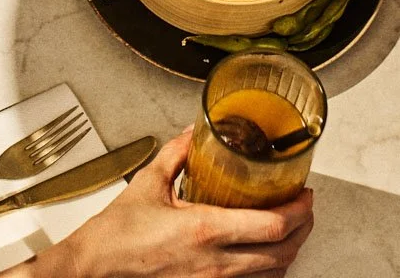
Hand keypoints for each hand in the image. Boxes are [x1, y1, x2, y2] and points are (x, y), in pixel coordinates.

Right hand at [35, 129, 313, 277]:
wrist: (95, 271)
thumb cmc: (116, 236)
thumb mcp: (148, 183)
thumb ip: (176, 154)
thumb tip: (193, 135)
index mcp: (205, 231)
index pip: (273, 225)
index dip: (300, 210)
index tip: (305, 193)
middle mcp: (215, 263)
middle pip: (283, 253)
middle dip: (303, 229)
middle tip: (305, 208)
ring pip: (272, 274)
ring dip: (288, 251)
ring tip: (289, 228)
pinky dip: (267, 270)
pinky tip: (262, 254)